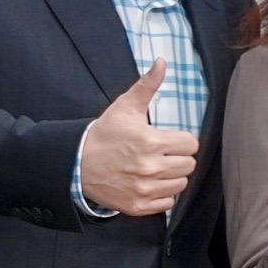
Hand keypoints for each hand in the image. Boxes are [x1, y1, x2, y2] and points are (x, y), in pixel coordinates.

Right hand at [80, 62, 195, 217]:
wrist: (76, 163)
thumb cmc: (105, 134)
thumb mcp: (125, 107)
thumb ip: (147, 85)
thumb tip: (161, 61)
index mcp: (151, 142)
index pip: (191, 144)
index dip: (180, 141)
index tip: (167, 140)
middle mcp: (150, 168)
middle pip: (188, 165)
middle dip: (177, 157)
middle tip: (160, 154)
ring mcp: (144, 189)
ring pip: (180, 184)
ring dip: (171, 176)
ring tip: (154, 168)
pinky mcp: (138, 206)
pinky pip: (167, 203)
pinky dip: (161, 195)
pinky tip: (148, 183)